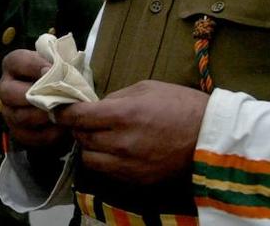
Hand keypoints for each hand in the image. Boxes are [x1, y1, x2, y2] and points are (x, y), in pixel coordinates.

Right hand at [0, 50, 70, 149]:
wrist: (63, 97)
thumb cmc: (60, 76)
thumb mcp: (59, 64)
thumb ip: (59, 65)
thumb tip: (62, 75)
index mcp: (14, 64)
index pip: (17, 61)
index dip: (34, 66)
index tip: (51, 70)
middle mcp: (5, 88)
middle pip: (9, 93)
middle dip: (34, 96)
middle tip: (55, 97)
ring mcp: (9, 111)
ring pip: (19, 117)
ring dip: (43, 116)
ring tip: (62, 114)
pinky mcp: (18, 131)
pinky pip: (28, 136)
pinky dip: (47, 134)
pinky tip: (61, 127)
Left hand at [57, 80, 207, 184]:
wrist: (210, 137)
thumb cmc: (180, 105)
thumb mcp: (146, 88)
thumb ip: (116, 97)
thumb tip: (95, 105)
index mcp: (123, 115)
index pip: (78, 116)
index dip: (64, 111)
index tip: (59, 108)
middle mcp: (121, 143)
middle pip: (81, 138)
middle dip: (78, 128)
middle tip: (85, 119)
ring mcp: (128, 166)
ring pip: (89, 159)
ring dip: (89, 147)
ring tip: (100, 136)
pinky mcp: (136, 180)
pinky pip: (108, 172)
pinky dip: (104, 161)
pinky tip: (115, 150)